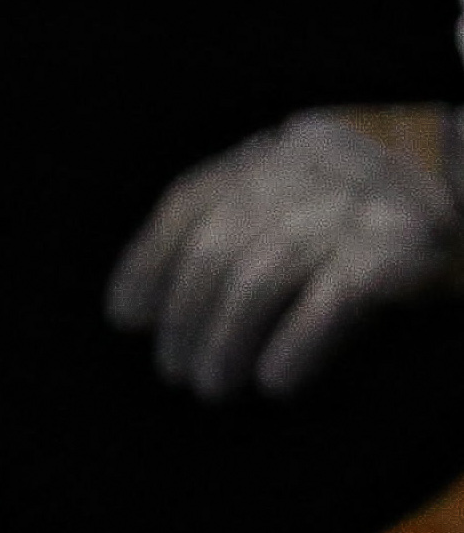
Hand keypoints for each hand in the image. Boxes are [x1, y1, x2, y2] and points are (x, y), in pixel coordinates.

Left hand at [107, 107, 461, 399]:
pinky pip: (328, 301)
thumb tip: (144, 307)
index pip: (192, 200)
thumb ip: (248, 225)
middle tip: (179, 372)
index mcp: (287, 147)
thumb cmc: (395, 220)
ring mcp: (362, 202)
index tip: (128, 317)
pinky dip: (294, 346)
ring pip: (259, 279)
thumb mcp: (319, 200)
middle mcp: (317, 164)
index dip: (148, 261)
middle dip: (186, 319)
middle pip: (217, 247)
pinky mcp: (404, 246)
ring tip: (216, 385)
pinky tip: (276, 381)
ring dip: (226, 343)